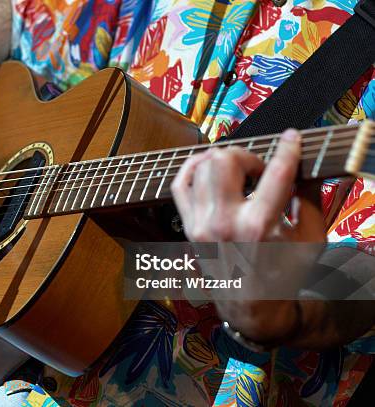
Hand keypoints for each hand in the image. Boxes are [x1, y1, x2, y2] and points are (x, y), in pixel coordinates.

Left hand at [171, 129, 325, 341]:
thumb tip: (302, 167)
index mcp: (258, 227)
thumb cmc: (283, 274)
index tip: (291, 138)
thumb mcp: (310, 239)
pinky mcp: (188, 227)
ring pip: (200, 166)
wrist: (249, 306)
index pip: (274, 173)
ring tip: (238, 173)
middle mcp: (223, 223)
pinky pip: (179, 184)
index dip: (286, 149)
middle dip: (246, 156)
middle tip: (259, 170)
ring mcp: (200, 225)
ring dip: (222, 160)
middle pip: (224, 160)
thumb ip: (309, 198)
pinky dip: (192, 168)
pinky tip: (208, 167)